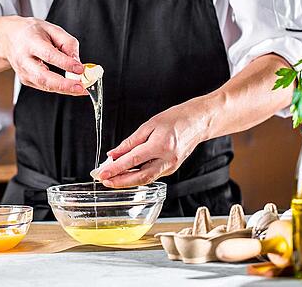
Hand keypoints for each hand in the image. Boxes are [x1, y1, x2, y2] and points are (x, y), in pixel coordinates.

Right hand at [0, 16, 86, 95]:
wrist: (8, 38)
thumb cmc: (30, 32)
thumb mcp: (51, 28)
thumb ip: (67, 42)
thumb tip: (77, 61)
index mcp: (30, 42)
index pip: (48, 55)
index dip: (65, 63)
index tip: (80, 69)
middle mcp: (24, 59)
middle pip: (43, 76)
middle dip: (64, 84)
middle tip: (82, 87)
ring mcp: (23, 72)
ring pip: (45, 85)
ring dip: (65, 89)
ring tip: (82, 89)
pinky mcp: (26, 80)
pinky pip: (45, 87)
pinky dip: (60, 88)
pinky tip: (72, 87)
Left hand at [97, 98, 211, 187]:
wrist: (199, 122)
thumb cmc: (176, 119)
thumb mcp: (149, 125)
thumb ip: (131, 142)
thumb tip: (114, 154)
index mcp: (160, 145)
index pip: (132, 161)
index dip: (115, 169)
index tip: (102, 173)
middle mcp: (167, 159)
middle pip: (140, 177)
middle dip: (120, 182)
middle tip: (104, 181)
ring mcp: (171, 166)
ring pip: (145, 179)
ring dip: (127, 181)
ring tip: (112, 178)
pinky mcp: (171, 169)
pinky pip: (151, 175)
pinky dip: (137, 176)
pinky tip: (127, 173)